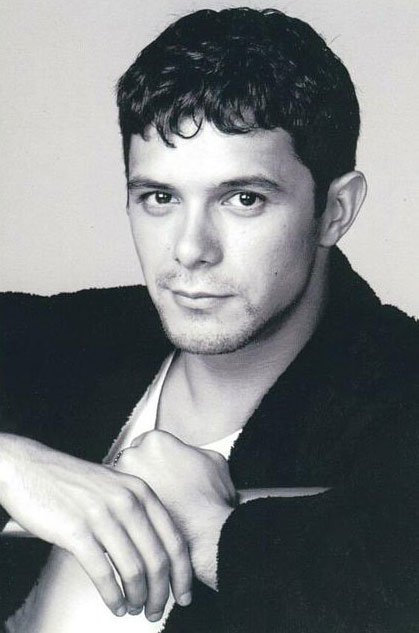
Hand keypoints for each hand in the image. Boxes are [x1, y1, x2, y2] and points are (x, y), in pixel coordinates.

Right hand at [0, 433, 191, 619]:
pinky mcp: (76, 531)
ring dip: (137, 598)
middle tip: (156, 611)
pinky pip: (103, 573)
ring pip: (134, 570)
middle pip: (158, 559)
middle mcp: (126, 501)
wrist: (31, 468)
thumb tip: (156, 550)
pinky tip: (114, 605)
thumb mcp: (115, 485)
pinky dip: (113, 597)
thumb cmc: (72, 481)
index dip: (183, 573)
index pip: (174, 538)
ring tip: (134, 610)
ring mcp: (102, 515)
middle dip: (161, 593)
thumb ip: (137, 509)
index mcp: (140, 490)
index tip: (184, 594)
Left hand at [116, 430, 236, 588]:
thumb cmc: (210, 499)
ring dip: (130, 492)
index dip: (156, 459)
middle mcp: (133, 455)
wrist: (205, 535)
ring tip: (149, 505)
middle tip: (157, 488)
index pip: (147, 443)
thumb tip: (188, 455)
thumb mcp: (213, 460)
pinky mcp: (116, 508)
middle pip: (131, 460)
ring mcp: (122, 482)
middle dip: (141, 472)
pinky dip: (126, 511)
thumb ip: (194, 451)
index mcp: (155, 440)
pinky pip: (117, 506)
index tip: (162, 470)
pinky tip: (144, 519)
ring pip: (121, 484)